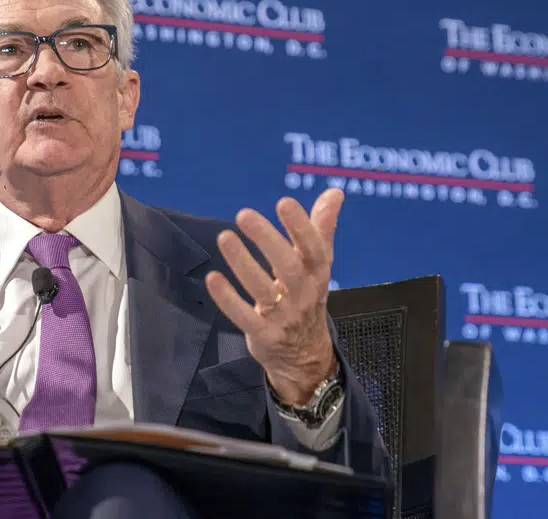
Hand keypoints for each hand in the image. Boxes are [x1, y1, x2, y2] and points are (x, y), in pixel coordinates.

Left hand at [204, 189, 342, 404]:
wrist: (306, 355)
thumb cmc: (307, 297)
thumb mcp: (318, 265)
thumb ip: (321, 228)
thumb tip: (335, 192)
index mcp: (316, 273)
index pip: (313, 248)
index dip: (301, 226)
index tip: (284, 202)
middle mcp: (303, 293)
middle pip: (288, 266)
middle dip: (267, 240)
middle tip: (243, 214)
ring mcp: (283, 316)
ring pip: (263, 289)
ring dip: (242, 263)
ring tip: (224, 237)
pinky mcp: (263, 334)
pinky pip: (244, 316)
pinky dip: (228, 299)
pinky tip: (212, 277)